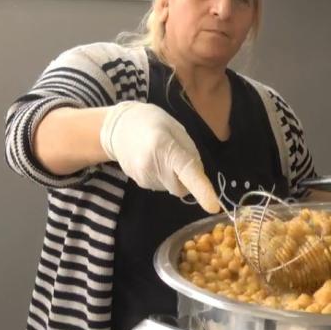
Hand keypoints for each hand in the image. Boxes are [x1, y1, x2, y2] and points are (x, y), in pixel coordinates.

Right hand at [100, 101, 220, 212]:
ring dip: (174, 176)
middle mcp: (152, 166)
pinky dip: (164, 176)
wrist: (117, 127)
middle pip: (181, 186)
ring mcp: (143, 177)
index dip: (202, 190)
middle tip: (179, 155)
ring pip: (172, 187)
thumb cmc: (152, 122)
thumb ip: (190, 153)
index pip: (187, 171)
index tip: (213, 207)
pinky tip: (154, 161)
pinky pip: (162, 185)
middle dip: (187, 178)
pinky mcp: (139, 183)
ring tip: (162, 154)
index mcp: (164, 146)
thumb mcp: (176, 129)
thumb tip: (197, 176)